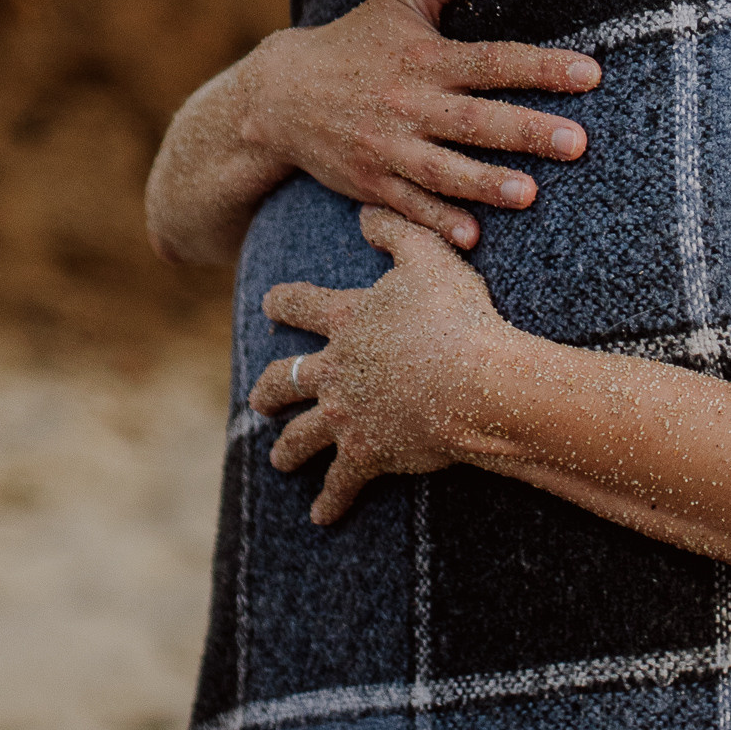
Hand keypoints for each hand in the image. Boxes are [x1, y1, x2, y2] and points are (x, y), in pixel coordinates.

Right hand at [245, 0, 602, 248]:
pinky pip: (409, 206)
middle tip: (579, 143)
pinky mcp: (372, 183)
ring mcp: (388, 147)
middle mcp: (409, 103)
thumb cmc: (357, 38)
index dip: (542, 67)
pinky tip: (472, 236)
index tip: (590, 73)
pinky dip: (437, 222)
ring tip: (531, 194)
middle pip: (476, 120)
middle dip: (527, 131)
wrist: (281, 94)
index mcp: (425, 57)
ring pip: (444, 170)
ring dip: (486, 183)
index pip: (493, 60)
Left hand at [252, 216, 508, 523]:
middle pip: (285, 380)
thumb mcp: (428, 256)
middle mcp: (335, 370)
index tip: (269, 303)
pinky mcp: (366, 453)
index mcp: (346, 321)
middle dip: (270, 390)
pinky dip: (330, 502)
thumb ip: (394, 231)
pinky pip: (341, 484)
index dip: (284, 303)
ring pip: (301, 437)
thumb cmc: (454, 314)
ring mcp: (347, 415)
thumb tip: (365, 213)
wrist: (472, 380)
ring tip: (279, 461)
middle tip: (258, 398)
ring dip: (288, 450)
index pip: (301, 306)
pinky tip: (321, 517)